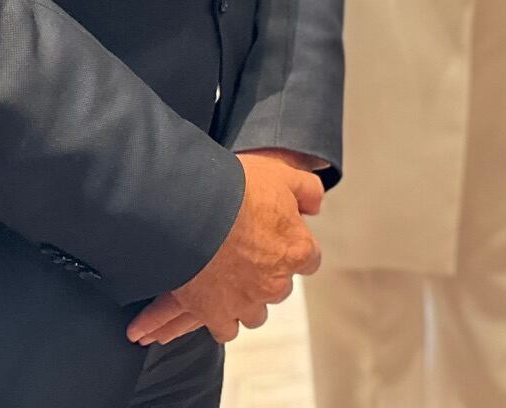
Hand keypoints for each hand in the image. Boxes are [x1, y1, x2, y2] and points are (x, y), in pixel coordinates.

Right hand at [127, 152, 322, 346]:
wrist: (191, 209)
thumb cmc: (236, 190)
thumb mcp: (282, 175)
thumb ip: (308, 190)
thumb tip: (314, 206)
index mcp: (297, 250)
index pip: (309, 259)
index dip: (291, 247)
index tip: (276, 240)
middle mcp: (276, 283)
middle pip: (281, 287)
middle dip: (267, 275)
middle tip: (247, 255)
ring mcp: (246, 302)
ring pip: (255, 314)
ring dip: (246, 301)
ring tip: (228, 281)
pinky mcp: (216, 314)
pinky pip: (226, 329)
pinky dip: (220, 319)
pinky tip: (212, 302)